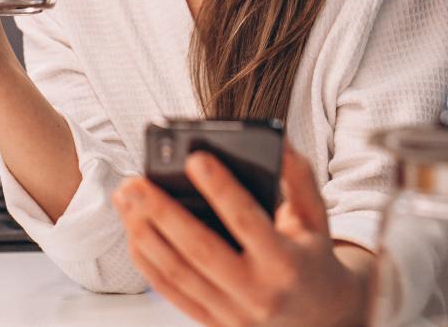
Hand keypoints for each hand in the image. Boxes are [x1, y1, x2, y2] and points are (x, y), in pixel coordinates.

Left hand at [113, 143, 370, 326]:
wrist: (322, 319)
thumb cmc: (313, 257)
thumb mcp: (316, 218)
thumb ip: (299, 177)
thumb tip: (277, 139)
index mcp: (286, 262)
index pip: (247, 221)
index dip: (221, 189)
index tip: (196, 158)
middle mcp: (257, 292)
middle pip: (200, 249)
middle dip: (162, 212)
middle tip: (135, 181)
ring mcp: (231, 312)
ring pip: (177, 271)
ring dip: (144, 233)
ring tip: (125, 199)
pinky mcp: (212, 321)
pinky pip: (171, 291)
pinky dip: (146, 261)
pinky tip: (132, 231)